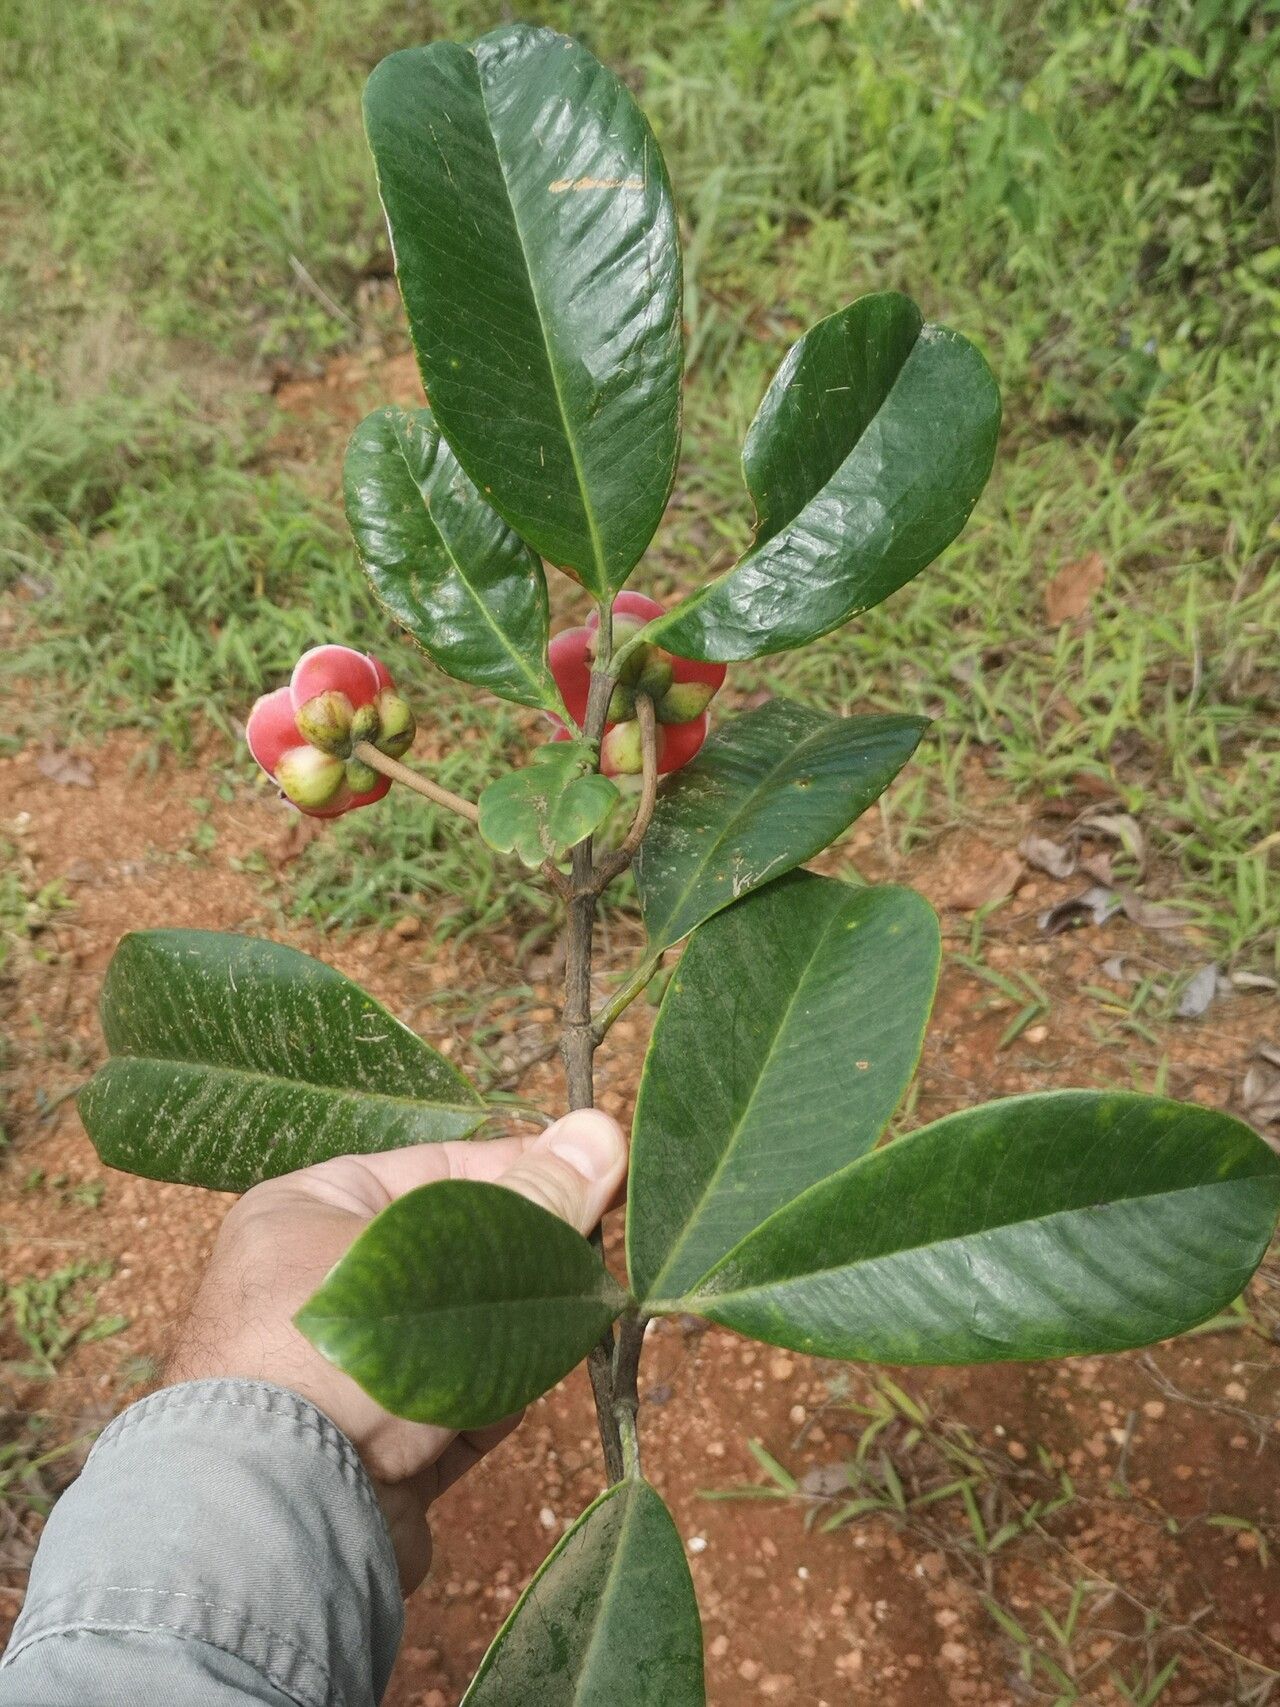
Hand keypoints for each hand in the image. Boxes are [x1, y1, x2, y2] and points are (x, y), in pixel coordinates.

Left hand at [166, 1109, 627, 1592]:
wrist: (277, 1527)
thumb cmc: (349, 1358)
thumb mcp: (449, 1261)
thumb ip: (533, 1204)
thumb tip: (601, 1129)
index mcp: (308, 1213)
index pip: (441, 1173)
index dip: (527, 1173)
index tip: (602, 1176)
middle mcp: (317, 1289)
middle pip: (456, 1258)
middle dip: (526, 1266)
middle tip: (596, 1261)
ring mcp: (343, 1376)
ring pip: (464, 1335)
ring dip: (514, 1339)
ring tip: (561, 1331)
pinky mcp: (372, 1454)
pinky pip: (454, 1407)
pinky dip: (491, 1404)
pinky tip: (507, 1404)